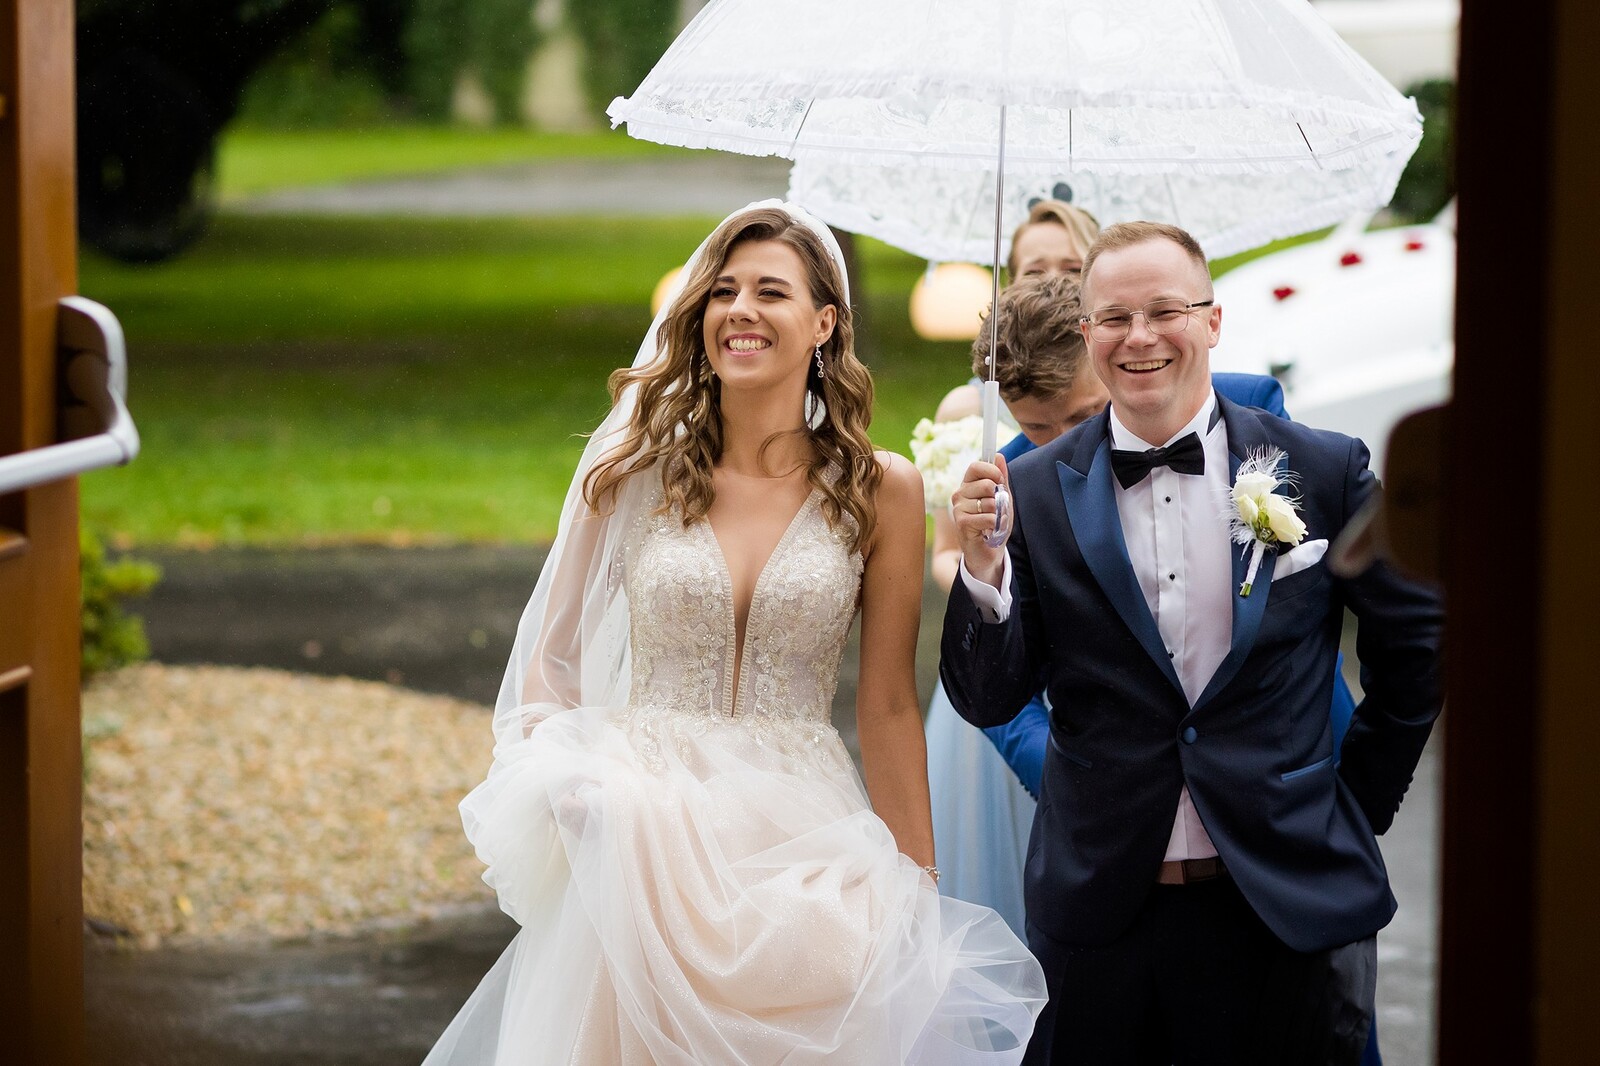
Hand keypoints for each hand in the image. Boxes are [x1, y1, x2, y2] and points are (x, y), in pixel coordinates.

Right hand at [950, 454, 1008, 588]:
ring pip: (989, 503)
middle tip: (996, 510)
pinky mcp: (961, 523)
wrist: (989, 552)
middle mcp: (960, 494)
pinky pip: (987, 517)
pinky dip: (995, 525)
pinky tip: (989, 531)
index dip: (992, 471)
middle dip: (999, 498)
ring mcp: (959, 509)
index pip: (976, 466)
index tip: (1000, 482)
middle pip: (985, 484)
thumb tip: (999, 456)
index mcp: (968, 485)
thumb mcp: (1002, 499)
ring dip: (998, 514)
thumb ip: (1000, 479)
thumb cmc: (993, 523)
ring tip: (992, 522)